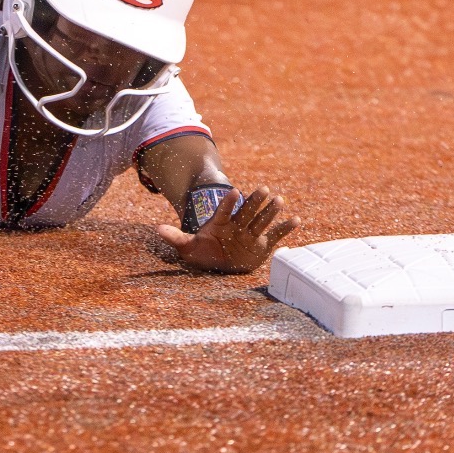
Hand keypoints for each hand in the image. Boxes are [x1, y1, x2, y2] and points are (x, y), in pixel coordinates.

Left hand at [157, 187, 296, 274]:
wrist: (219, 263)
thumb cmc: (204, 253)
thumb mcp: (187, 247)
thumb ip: (175, 237)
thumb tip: (157, 228)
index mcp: (221, 224)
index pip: (225, 210)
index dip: (230, 202)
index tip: (234, 190)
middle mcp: (238, 226)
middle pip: (247, 211)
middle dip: (255, 201)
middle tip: (264, 189)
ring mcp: (250, 234)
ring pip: (261, 220)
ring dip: (270, 212)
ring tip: (279, 200)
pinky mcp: (261, 245)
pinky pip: (275, 235)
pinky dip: (285, 229)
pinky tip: (296, 220)